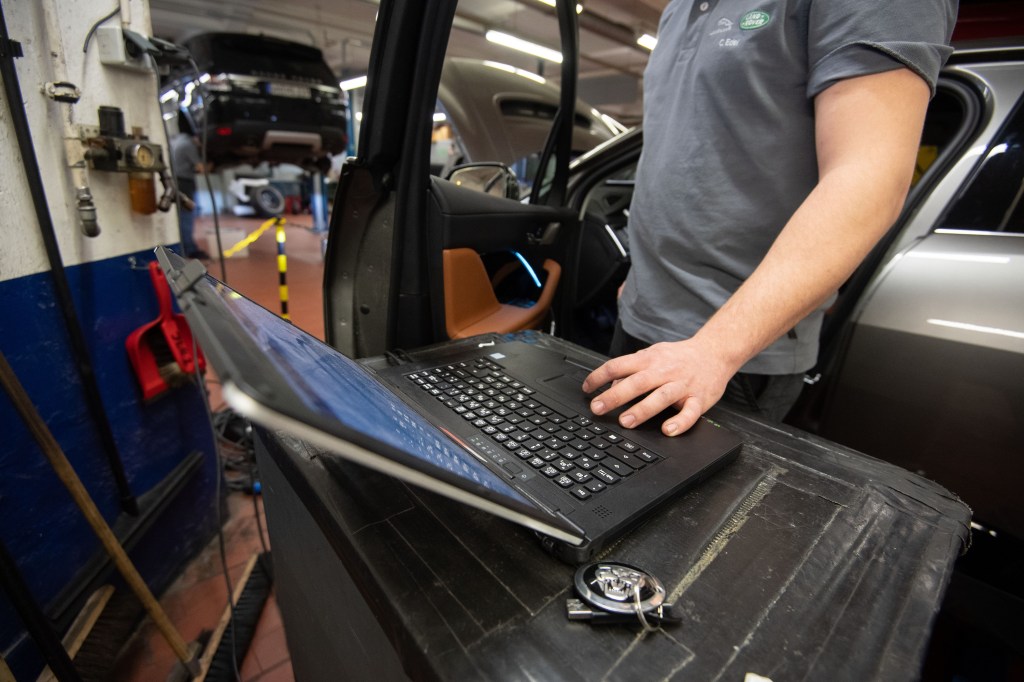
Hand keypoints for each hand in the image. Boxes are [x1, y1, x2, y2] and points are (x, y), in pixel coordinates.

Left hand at [582, 337, 733, 435]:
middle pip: (636, 382)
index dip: (599, 376)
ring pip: (661, 397)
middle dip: (615, 396)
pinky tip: (668, 430)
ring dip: (642, 410)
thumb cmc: (679, 357)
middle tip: (597, 408)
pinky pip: (690, 412)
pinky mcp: (699, 398)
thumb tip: (610, 385)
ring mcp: (682, 385)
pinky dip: (680, 422)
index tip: (587, 389)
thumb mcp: (653, 355)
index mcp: (650, 359)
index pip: (619, 365)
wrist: (715, 352)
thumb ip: (632, 368)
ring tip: (626, 422)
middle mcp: (664, 371)